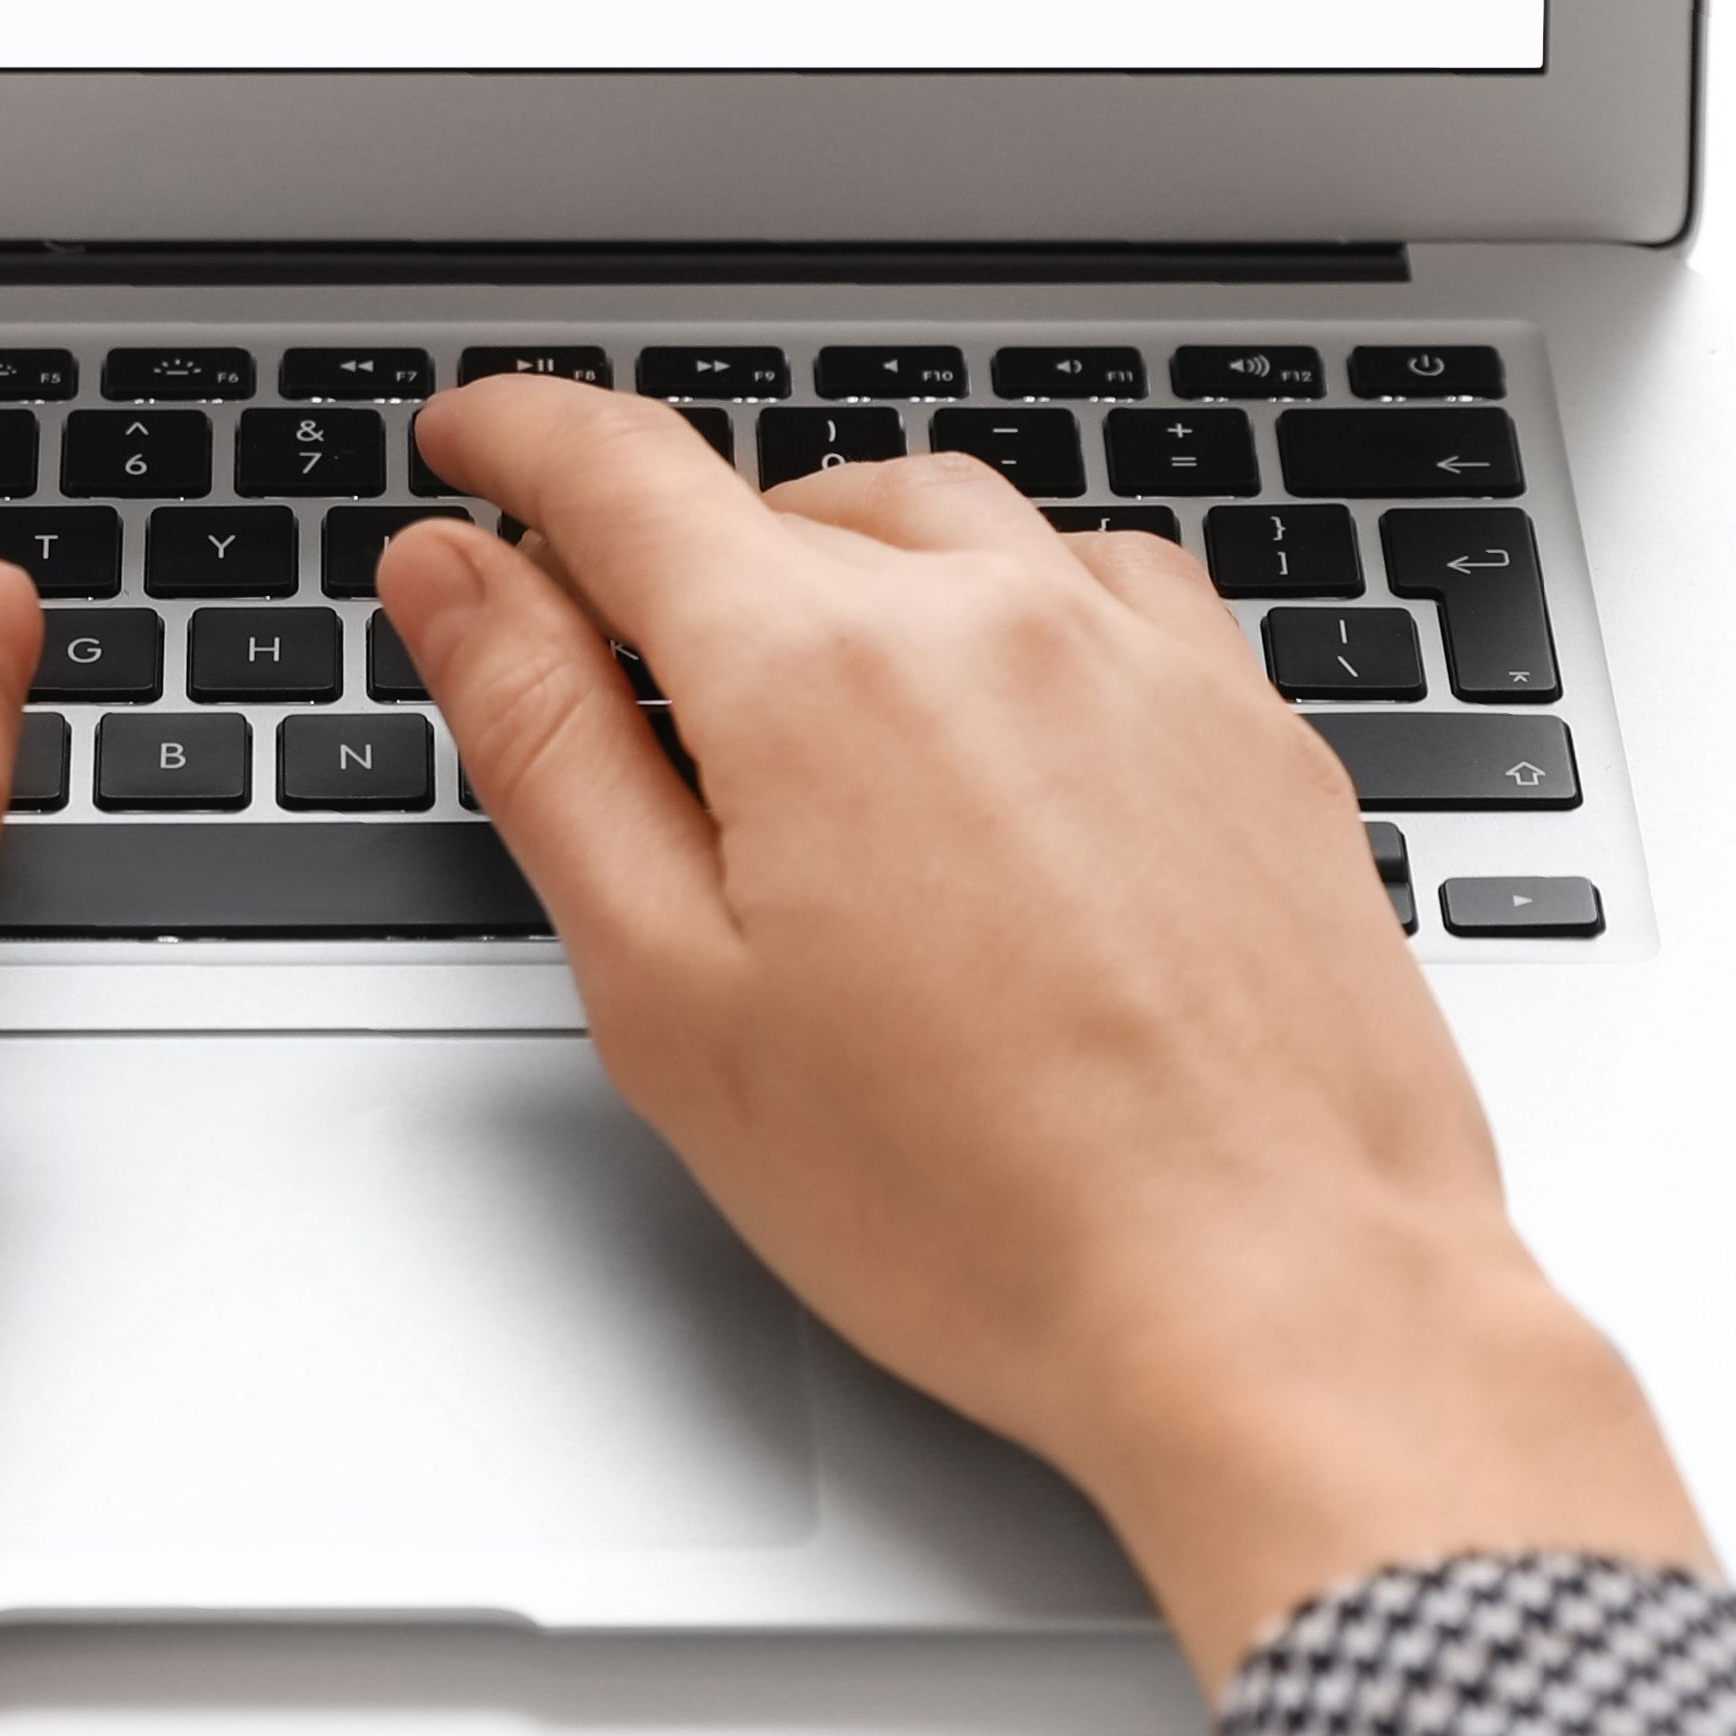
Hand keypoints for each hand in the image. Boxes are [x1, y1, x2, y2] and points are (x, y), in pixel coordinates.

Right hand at [380, 382, 1706, 1681]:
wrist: (1283, 1301)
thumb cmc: (976, 1204)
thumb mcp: (672, 990)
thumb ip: (545, 745)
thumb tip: (452, 573)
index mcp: (816, 668)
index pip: (617, 472)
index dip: (514, 436)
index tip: (470, 434)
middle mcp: (991, 613)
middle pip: (778, 509)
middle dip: (678, 565)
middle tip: (623, 682)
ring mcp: (1142, 657)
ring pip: (946, 526)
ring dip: (847, 571)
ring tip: (806, 705)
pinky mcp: (1253, 724)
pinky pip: (1101, 586)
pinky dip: (1011, 609)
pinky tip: (997, 719)